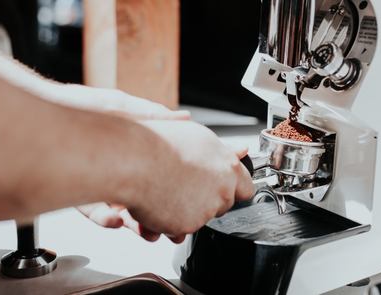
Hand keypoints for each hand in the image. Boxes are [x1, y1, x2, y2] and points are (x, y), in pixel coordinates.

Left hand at [65, 84, 190, 238]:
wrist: (40, 129)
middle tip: (166, 225)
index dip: (172, 185)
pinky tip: (117, 218)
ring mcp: (99, 180)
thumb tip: (184, 119)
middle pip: (144, 193)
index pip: (159, 168)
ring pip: (124, 207)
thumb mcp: (123, 109)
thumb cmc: (76, 110)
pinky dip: (109, 219)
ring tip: (144, 229)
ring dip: (136, 222)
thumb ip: (155, 118)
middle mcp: (117, 163)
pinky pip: (98, 214)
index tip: (182, 198)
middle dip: (156, 212)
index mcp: (132, 144)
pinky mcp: (80, 195)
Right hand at [116, 120, 253, 239]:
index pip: (246, 188)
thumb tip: (241, 151)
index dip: (234, 188)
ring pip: (200, 218)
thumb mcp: (199, 137)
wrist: (133, 161)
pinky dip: (168, 221)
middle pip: (223, 204)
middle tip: (184, 186)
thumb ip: (223, 151)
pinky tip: (156, 203)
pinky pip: (180, 229)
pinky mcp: (188, 225)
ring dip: (185, 211)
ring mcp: (206, 210)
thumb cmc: (159, 144)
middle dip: (207, 200)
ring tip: (165, 191)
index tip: (226, 188)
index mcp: (229, 167)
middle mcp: (222, 190)